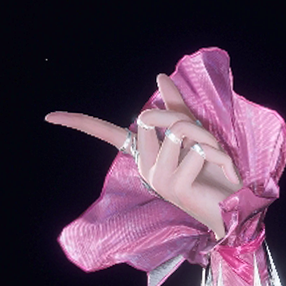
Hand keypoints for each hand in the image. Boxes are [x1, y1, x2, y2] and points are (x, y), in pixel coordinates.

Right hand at [47, 73, 241, 238]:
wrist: (236, 209)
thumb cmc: (216, 175)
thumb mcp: (197, 135)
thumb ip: (177, 107)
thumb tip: (159, 76)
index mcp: (145, 153)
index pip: (105, 133)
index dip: (78, 122)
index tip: (49, 116)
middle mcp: (144, 166)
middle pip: (152, 116)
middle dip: (185, 118)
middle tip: (210, 141)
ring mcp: (156, 177)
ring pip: (178, 129)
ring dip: (209, 138)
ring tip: (221, 160)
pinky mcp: (173, 186)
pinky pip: (197, 151)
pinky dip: (220, 156)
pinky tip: (226, 174)